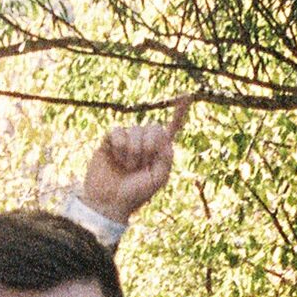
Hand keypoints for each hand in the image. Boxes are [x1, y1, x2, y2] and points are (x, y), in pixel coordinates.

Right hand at [79, 98, 190, 225]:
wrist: (110, 202)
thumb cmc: (135, 194)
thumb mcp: (158, 178)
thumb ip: (166, 157)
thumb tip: (164, 135)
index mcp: (159, 151)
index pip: (170, 129)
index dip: (179, 113)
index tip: (187, 95)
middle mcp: (143, 143)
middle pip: (153, 127)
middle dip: (148, 146)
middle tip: (140, 166)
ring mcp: (126, 141)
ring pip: (134, 130)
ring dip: (132, 151)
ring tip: (126, 167)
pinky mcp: (109, 141)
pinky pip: (117, 131)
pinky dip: (119, 146)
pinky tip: (116, 159)